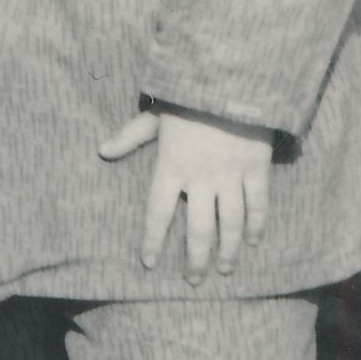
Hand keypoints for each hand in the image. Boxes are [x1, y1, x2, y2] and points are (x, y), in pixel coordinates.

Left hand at [100, 107, 275, 276]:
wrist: (230, 78)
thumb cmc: (187, 96)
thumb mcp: (153, 115)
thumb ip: (130, 137)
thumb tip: (101, 151)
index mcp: (171, 167)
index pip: (157, 214)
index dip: (152, 241)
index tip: (149, 263)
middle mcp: (201, 179)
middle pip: (198, 230)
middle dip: (195, 259)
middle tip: (193, 281)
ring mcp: (231, 176)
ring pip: (231, 224)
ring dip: (228, 251)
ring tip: (225, 271)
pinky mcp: (256, 169)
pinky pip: (258, 204)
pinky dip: (257, 225)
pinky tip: (253, 242)